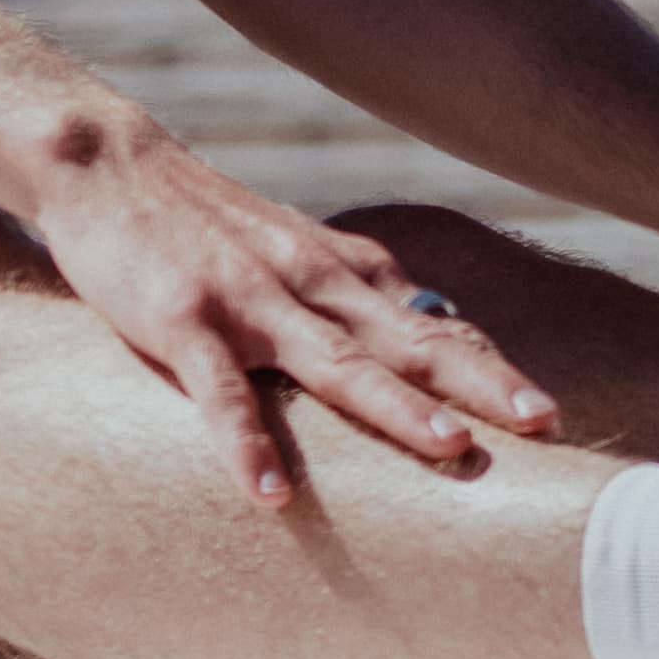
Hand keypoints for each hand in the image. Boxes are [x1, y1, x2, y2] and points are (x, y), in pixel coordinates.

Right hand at [17, 120, 569, 508]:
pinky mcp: (184, 318)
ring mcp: (251, 300)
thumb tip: (433, 342)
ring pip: (337, 362)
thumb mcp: (297, 252)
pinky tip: (267, 493)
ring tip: (450, 449)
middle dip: (482, 383)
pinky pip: (221, 392)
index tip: (548, 415)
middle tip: (545, 423)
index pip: (435, 326)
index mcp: (345, 272)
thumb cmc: (207, 223)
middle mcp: (313, 283)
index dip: (493, 368)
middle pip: (413, 341)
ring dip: (396, 407)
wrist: (110, 164)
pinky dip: (246, 443)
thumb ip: (357, 299)